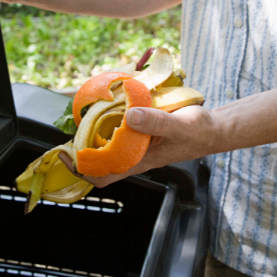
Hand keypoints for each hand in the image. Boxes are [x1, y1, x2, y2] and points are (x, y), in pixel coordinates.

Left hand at [58, 105, 217, 186]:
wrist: (211, 128)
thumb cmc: (196, 133)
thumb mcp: (178, 127)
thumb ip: (156, 122)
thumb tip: (129, 117)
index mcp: (137, 161)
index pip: (101, 175)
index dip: (80, 169)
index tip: (64, 153)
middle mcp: (132, 154)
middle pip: (98, 156)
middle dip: (81, 143)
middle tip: (71, 122)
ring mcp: (135, 142)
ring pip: (106, 140)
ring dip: (93, 127)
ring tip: (85, 109)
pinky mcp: (140, 129)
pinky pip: (118, 126)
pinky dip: (110, 116)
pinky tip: (109, 101)